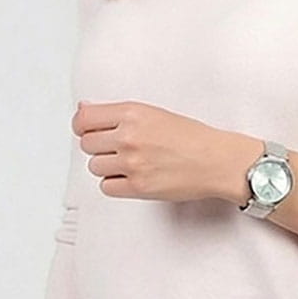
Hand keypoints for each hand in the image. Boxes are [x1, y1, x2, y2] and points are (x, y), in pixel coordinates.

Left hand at [73, 101, 250, 204]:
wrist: (216, 160)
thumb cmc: (190, 136)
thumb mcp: (152, 113)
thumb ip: (117, 114)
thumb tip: (83, 111)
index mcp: (132, 113)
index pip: (84, 119)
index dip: (82, 127)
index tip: (87, 131)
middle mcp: (129, 137)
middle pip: (87, 145)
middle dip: (99, 148)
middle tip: (118, 149)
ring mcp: (132, 163)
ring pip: (95, 167)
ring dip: (107, 167)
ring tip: (130, 164)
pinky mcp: (138, 187)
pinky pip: (107, 187)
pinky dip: (116, 184)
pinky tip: (132, 177)